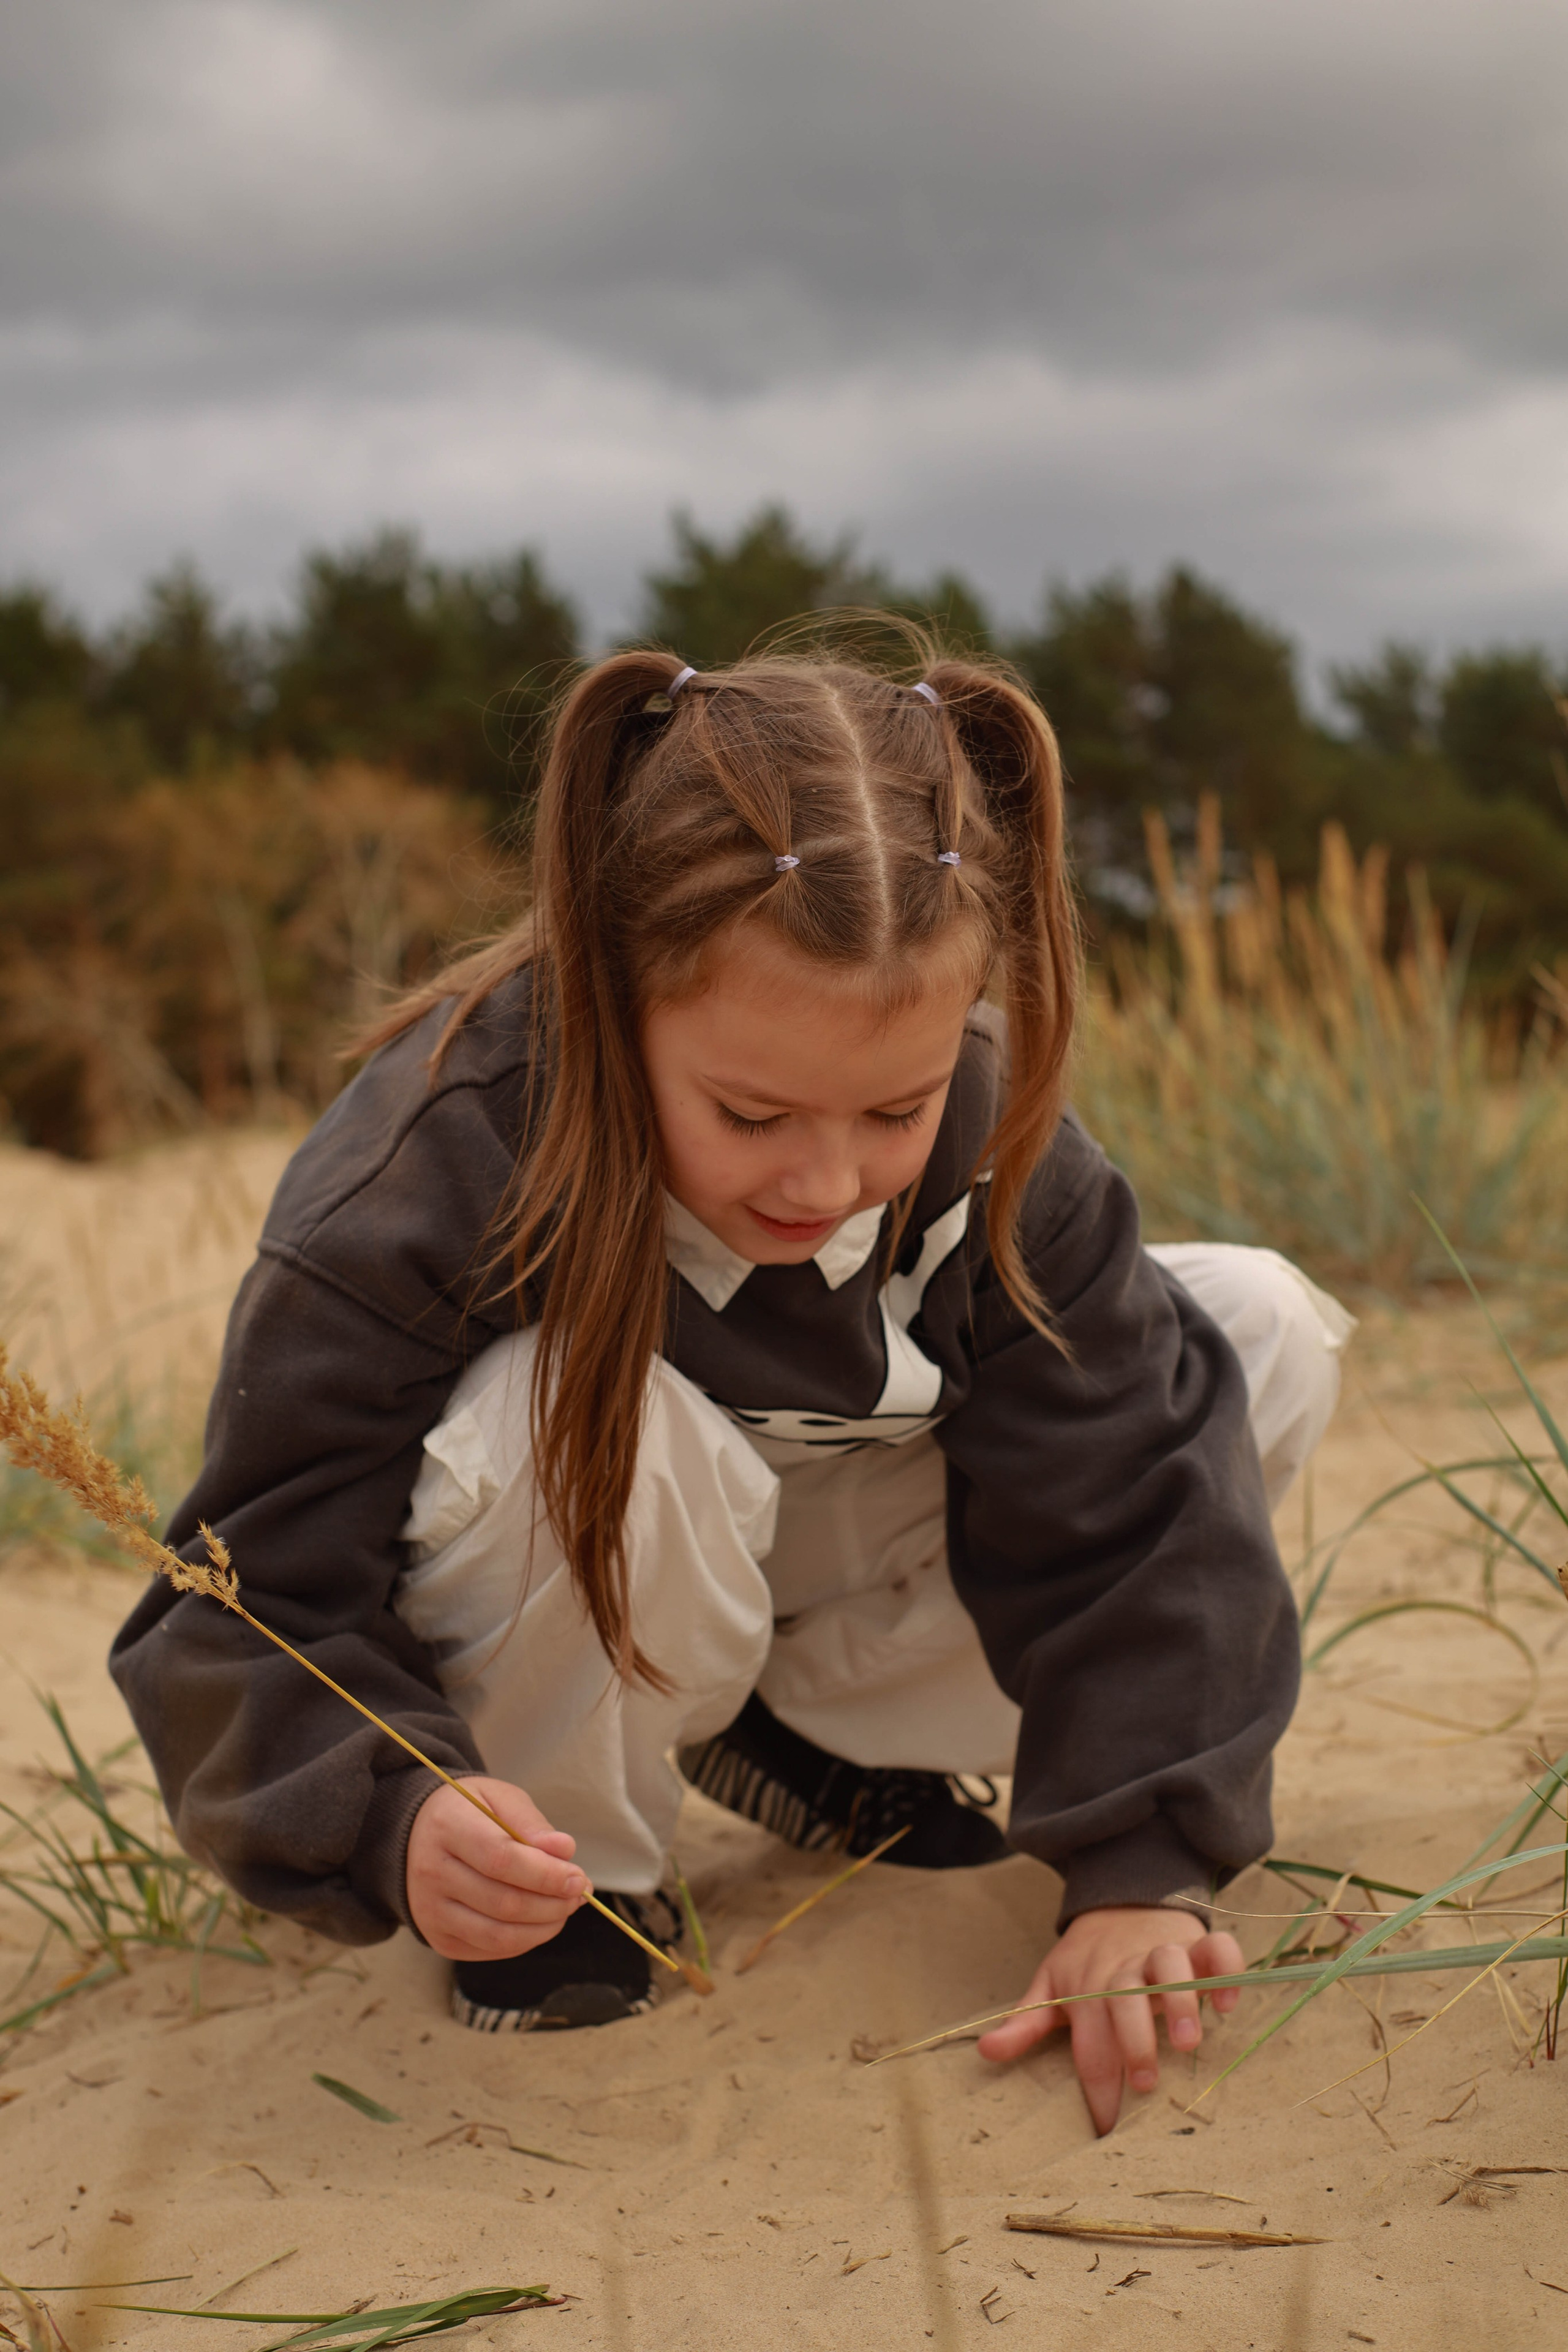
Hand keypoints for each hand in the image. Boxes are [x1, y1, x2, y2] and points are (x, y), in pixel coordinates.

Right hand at [405, 1775, 587, 1961]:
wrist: (418, 1836)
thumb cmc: (469, 1813)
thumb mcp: (499, 1797)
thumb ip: (531, 1823)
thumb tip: (564, 1851)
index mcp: (446, 1827)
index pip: (500, 1859)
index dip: (545, 1874)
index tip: (578, 1878)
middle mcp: (431, 1873)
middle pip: (503, 1902)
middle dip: (552, 1903)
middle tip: (578, 1893)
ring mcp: (430, 1911)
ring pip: (498, 1935)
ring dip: (543, 1927)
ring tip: (565, 1908)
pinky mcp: (439, 1938)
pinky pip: (490, 1949)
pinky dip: (525, 1940)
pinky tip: (540, 1921)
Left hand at [977, 1904, 1243, 2135]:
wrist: (1118, 1898)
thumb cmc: (1086, 1960)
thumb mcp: (1052, 1986)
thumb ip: (1026, 2022)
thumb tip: (986, 2051)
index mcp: (1090, 1986)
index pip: (1090, 2039)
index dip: (1097, 2086)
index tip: (1105, 2128)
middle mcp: (1126, 1968)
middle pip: (1126, 1998)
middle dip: (1134, 2041)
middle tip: (1144, 2083)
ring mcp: (1163, 1950)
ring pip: (1171, 1966)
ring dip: (1181, 2003)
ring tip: (1189, 2044)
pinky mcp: (1196, 1939)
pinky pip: (1217, 1947)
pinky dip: (1226, 1968)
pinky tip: (1228, 2002)